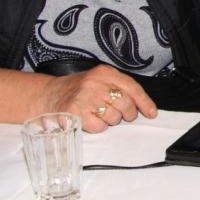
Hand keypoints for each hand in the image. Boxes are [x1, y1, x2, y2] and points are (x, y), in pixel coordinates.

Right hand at [37, 65, 157, 132]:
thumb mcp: (99, 80)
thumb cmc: (78, 90)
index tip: (152, 113)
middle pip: (125, 104)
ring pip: (114, 117)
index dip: (145, 102)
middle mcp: (95, 83)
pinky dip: (98, 127)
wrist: (47, 95)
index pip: (132, 87)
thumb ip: (119, 87)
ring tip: (100, 114)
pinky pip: (100, 127)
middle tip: (123, 115)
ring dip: (111, 120)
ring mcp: (84, 98)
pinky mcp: (75, 114)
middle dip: (128, 114)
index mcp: (104, 72)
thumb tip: (144, 107)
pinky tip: (90, 119)